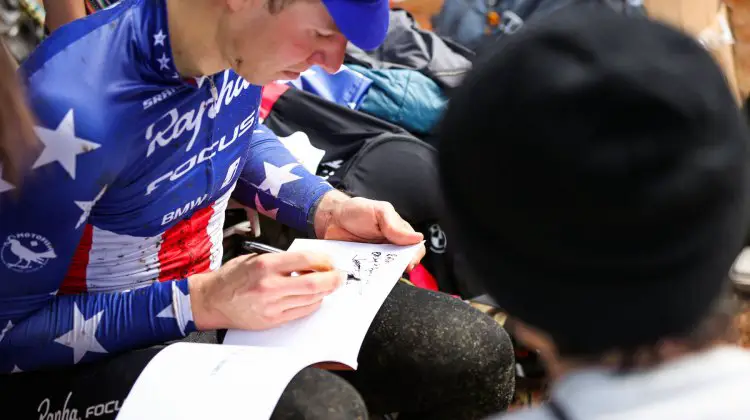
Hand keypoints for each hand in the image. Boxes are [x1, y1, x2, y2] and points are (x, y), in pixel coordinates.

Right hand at [188, 252, 345, 330]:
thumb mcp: (254, 258)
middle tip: (339, 276)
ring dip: (324, 292)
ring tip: (327, 285)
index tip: (329, 261)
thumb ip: (281, 260)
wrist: (211, 301)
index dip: (324, 260)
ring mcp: (272, 306)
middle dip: (332, 279)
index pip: (306, 260)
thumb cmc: (232, 277)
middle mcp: (270, 286)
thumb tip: (311, 262)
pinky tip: (312, 297)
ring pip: (311, 299)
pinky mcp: (272, 320)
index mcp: (265, 265)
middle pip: (313, 283)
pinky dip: (312, 303)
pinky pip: (301, 311)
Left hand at [314, 190, 425, 270]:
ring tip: (373, 273)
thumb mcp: (379, 211)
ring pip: (385, 275)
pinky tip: (361, 278)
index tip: (407, 263)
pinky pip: (367, 278)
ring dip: (381, 277)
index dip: (414, 257)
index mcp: (399, 235)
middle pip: (401, 266)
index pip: (415, 250)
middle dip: (397, 270)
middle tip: (388, 269)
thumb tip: (417, 238)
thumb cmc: (357, 210)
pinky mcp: (361, 268)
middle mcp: (390, 250)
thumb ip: (395, 225)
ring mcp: (375, 260)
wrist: (331, 218)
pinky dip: (365, 280)